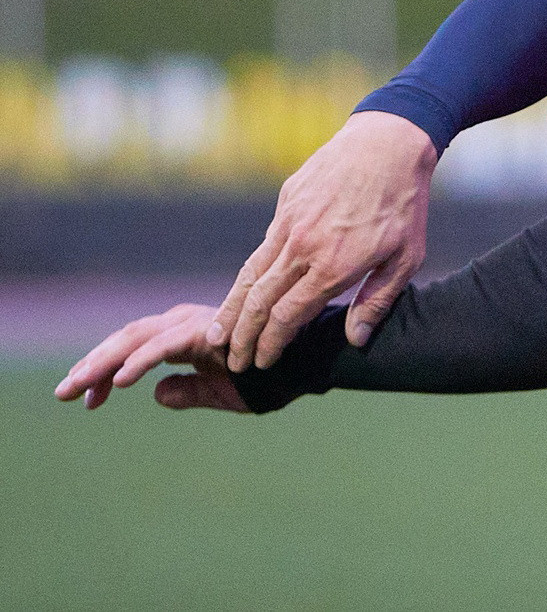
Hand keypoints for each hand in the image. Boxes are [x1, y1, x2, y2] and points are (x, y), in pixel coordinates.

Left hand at [56, 303, 248, 412]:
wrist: (305, 367)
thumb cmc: (267, 378)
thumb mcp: (216, 392)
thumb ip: (186, 392)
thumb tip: (155, 394)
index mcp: (184, 335)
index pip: (131, 349)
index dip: (104, 373)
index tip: (86, 401)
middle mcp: (184, 322)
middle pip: (125, 339)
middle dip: (91, 366)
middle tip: (62, 393)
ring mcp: (194, 324)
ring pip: (135, 338)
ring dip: (102, 363)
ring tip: (78, 387)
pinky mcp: (205, 332)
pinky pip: (163, 346)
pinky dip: (138, 362)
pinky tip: (120, 382)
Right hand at [211, 111, 436, 370]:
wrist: (390, 143)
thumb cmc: (405, 204)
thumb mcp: (406, 257)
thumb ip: (377, 301)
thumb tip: (355, 341)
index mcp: (332, 266)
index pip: (286, 317)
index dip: (269, 345)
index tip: (259, 365)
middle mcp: (302, 247)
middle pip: (258, 302)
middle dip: (240, 337)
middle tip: (229, 361)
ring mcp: (289, 223)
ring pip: (250, 274)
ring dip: (231, 309)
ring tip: (216, 336)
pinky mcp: (285, 204)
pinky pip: (263, 246)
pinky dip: (248, 275)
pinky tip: (243, 291)